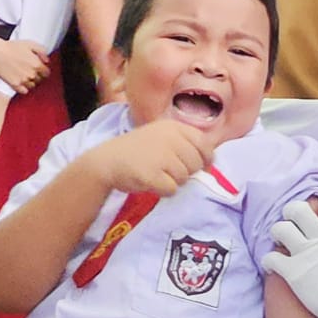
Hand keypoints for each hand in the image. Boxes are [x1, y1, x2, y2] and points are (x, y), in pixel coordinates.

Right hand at [0, 35, 48, 93]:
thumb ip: (42, 52)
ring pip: (32, 86)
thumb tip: (47, 60)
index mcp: (37, 64)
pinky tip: (21, 82)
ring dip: (30, 82)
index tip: (40, 69)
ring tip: (25, 76)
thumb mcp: (31, 44)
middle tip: (31, 71)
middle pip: (40, 80)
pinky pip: (24, 91)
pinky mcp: (14, 84)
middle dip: (37, 76)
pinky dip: (24, 88)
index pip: (46, 73)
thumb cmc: (12, 47)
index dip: (43, 71)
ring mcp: (23, 80)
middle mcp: (31, 74)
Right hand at [86, 119, 214, 195]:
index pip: (204, 144)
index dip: (206, 158)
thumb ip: (185, 143)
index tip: (201, 165)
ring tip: (156, 174)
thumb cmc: (137, 151)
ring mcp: (161, 156)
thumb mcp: (161, 137)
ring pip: (184, 178)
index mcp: (173, 127)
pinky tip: (151, 182)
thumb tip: (211, 162)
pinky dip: (163, 190)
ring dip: (173, 181)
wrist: (106, 161)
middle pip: (196, 164)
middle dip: (186, 171)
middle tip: (168, 170)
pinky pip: (172, 189)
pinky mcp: (152, 174)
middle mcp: (170, 138)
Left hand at [261, 194, 317, 317]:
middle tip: (294, 223)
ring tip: (281, 241)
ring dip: (279, 233)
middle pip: (297, 209)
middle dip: (292, 213)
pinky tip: (273, 266)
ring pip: (280, 229)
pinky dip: (269, 261)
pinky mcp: (292, 271)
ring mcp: (304, 252)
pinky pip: (270, 258)